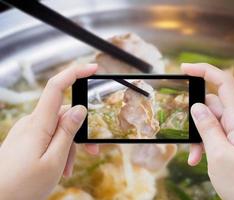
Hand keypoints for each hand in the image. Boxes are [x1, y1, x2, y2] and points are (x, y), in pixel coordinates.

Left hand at [0, 64, 96, 199]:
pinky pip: (49, 136)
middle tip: (91, 151)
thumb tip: (80, 110)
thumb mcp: (54, 161)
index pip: (57, 87)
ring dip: (69, 145)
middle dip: (80, 131)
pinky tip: (59, 166)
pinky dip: (58, 148)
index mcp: (39, 124)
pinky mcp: (27, 138)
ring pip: (58, 128)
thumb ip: (68, 132)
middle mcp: (32, 122)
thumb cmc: (21, 186)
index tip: (93, 68)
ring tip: (67, 169)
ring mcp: (28, 130)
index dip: (75, 73)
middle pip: (64, 115)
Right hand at [182, 63, 233, 199]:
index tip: (184, 68)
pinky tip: (199, 159)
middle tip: (188, 139)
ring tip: (195, 156)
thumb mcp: (219, 156)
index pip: (224, 84)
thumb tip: (197, 106)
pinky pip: (217, 135)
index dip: (204, 71)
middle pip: (213, 105)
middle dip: (196, 119)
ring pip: (212, 123)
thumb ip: (207, 128)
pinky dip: (205, 144)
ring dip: (199, 136)